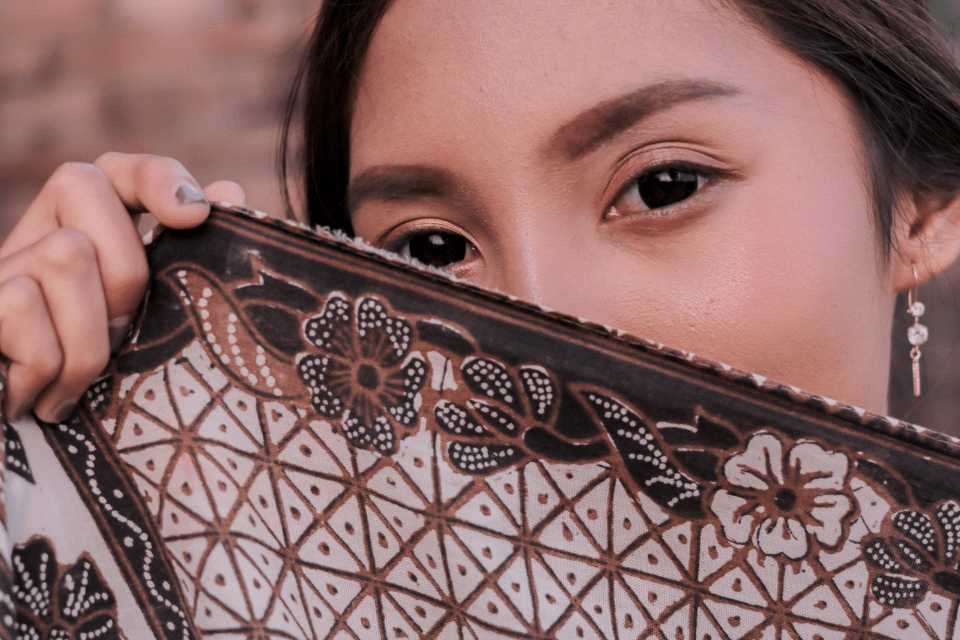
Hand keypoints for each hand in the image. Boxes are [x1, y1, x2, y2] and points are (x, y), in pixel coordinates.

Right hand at [0, 152, 245, 422]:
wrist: (13, 449)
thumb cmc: (92, 386)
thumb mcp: (144, 325)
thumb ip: (183, 261)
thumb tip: (228, 194)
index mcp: (82, 236)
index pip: (116, 170)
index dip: (155, 177)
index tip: (195, 214)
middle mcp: (31, 236)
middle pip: (89, 195)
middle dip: (122, 275)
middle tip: (116, 339)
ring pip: (63, 252)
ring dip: (87, 336)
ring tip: (77, 387)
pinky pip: (21, 307)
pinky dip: (44, 366)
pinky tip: (40, 400)